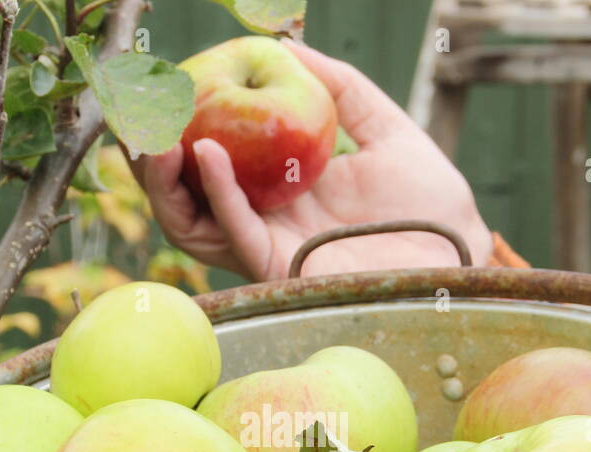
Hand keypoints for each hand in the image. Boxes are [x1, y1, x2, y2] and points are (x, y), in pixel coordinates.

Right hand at [133, 40, 492, 281]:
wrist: (456, 254)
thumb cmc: (430, 205)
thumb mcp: (386, 129)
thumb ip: (340, 88)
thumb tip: (289, 45)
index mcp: (283, 190)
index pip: (213, 162)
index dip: (181, 129)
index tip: (165, 89)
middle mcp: (266, 220)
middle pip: (186, 196)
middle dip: (152, 161)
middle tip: (134, 118)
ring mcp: (269, 247)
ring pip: (193, 222)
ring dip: (166, 180)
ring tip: (154, 136)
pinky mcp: (281, 268)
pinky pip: (235, 232)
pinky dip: (217, 192)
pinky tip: (206, 152)